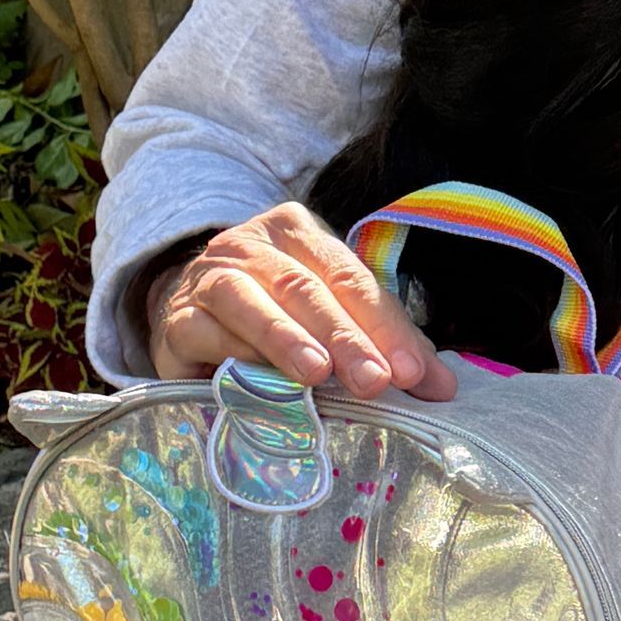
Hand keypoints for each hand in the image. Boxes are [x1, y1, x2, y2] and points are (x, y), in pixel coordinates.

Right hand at [149, 201, 456, 399]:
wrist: (188, 317)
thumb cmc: (275, 317)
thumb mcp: (332, 320)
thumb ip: (384, 345)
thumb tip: (441, 387)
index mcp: (299, 232)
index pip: (351, 278)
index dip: (386, 327)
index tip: (415, 374)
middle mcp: (252, 244)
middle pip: (307, 289)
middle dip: (346, 337)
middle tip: (375, 381)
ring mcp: (210, 278)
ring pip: (253, 303)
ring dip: (286, 339)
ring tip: (317, 374)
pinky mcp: (178, 319)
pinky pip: (207, 332)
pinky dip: (235, 354)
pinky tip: (258, 379)